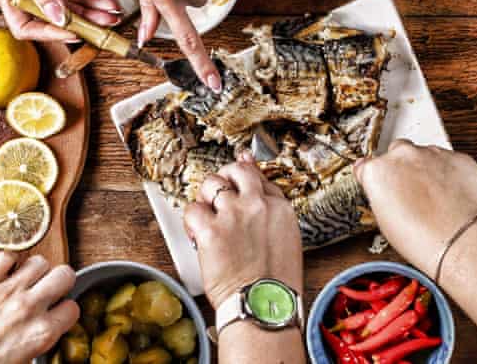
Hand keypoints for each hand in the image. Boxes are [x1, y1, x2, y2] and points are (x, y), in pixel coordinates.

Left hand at [0, 253, 77, 363]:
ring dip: (35, 271)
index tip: (56, 311)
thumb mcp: (25, 361)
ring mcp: (4, 292)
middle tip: (48, 289)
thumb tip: (49, 323)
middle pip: (65, 274)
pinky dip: (7, 262)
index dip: (64, 310)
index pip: (72, 307)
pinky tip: (3, 273)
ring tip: (25, 281)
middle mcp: (27, 308)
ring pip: (39, 261)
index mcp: (41, 333)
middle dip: (59, 282)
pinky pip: (6, 256)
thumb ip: (41, 337)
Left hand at [183, 153, 302, 307]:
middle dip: (224, 178)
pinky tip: (197, 235)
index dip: (244, 178)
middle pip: (236, 171)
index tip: (236, 182)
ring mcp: (233, 214)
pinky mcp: (211, 229)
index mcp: (280, 209)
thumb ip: (271, 218)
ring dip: (204, 198)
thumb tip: (259, 200)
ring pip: (211, 184)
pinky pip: (192, 209)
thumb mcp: (286, 244)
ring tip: (207, 218)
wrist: (263, 306)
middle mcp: (257, 205)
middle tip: (217, 196)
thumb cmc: (274, 285)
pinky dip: (190, 221)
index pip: (259, 177)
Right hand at [354, 140, 476, 276]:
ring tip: (435, 197)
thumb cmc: (421, 236)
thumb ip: (381, 194)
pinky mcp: (458, 158)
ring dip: (427, 169)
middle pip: (397, 152)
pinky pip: (450, 161)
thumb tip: (387, 192)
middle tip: (411, 191)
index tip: (382, 185)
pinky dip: (450, 173)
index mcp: (377, 170)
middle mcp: (402, 155)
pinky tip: (452, 194)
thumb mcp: (383, 219)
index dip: (375, 177)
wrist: (458, 239)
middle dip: (402, 167)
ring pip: (425, 155)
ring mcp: (431, 154)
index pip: (366, 165)